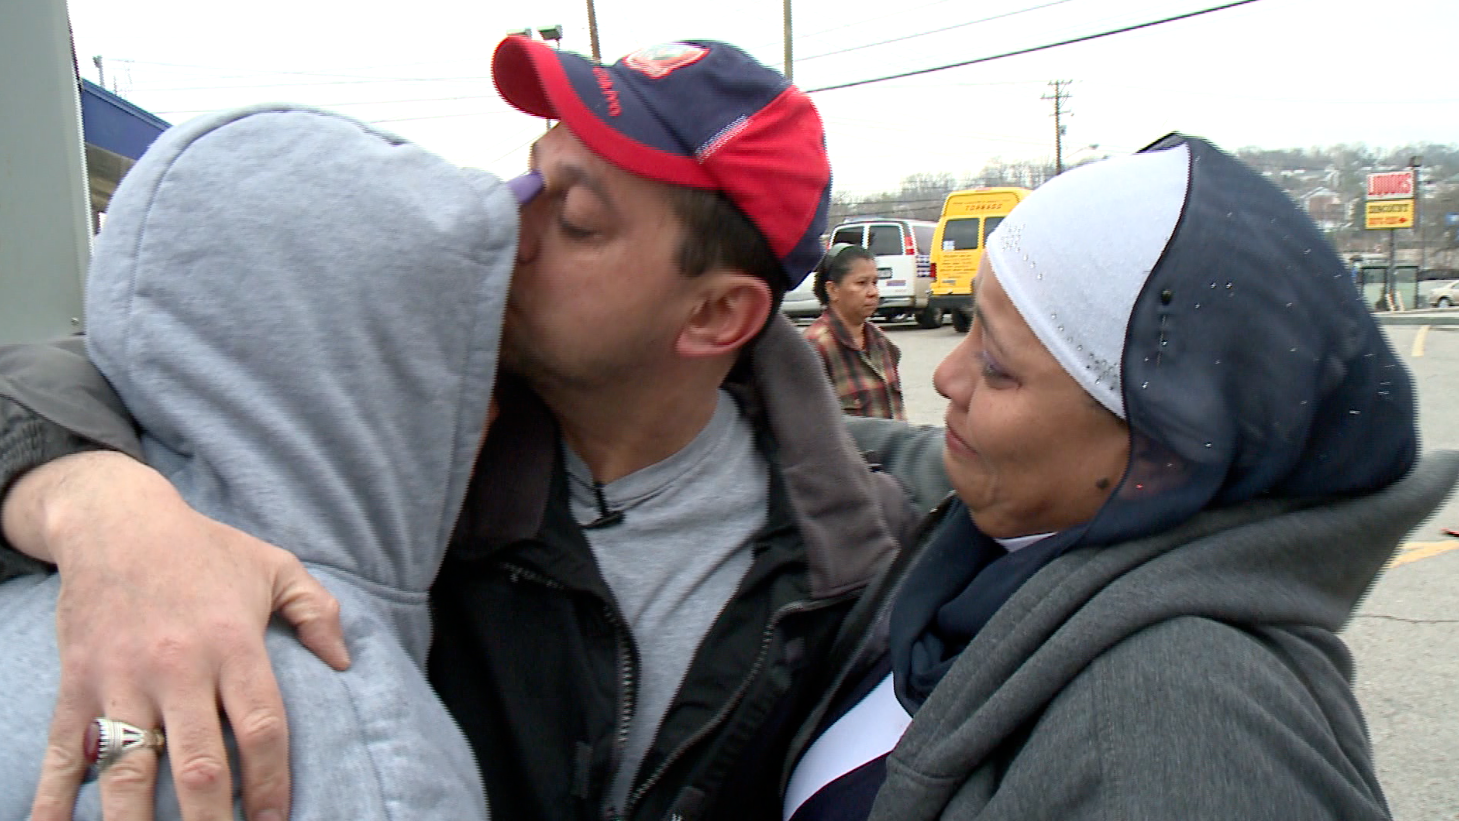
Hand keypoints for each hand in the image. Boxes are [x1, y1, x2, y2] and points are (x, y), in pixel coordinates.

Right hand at [4, 451, 348, 819]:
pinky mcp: (77, 684)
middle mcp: (178, 668)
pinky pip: (64, 751)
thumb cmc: (204, 549)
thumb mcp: (274, 566)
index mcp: (233, 645)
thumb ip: (318, 610)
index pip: (260, 727)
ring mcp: (122, 679)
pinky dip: (53, 798)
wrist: (116, 520)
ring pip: (129, 769)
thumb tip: (346, 661)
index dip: (270, 782)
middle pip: (198, 762)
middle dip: (210, 820)